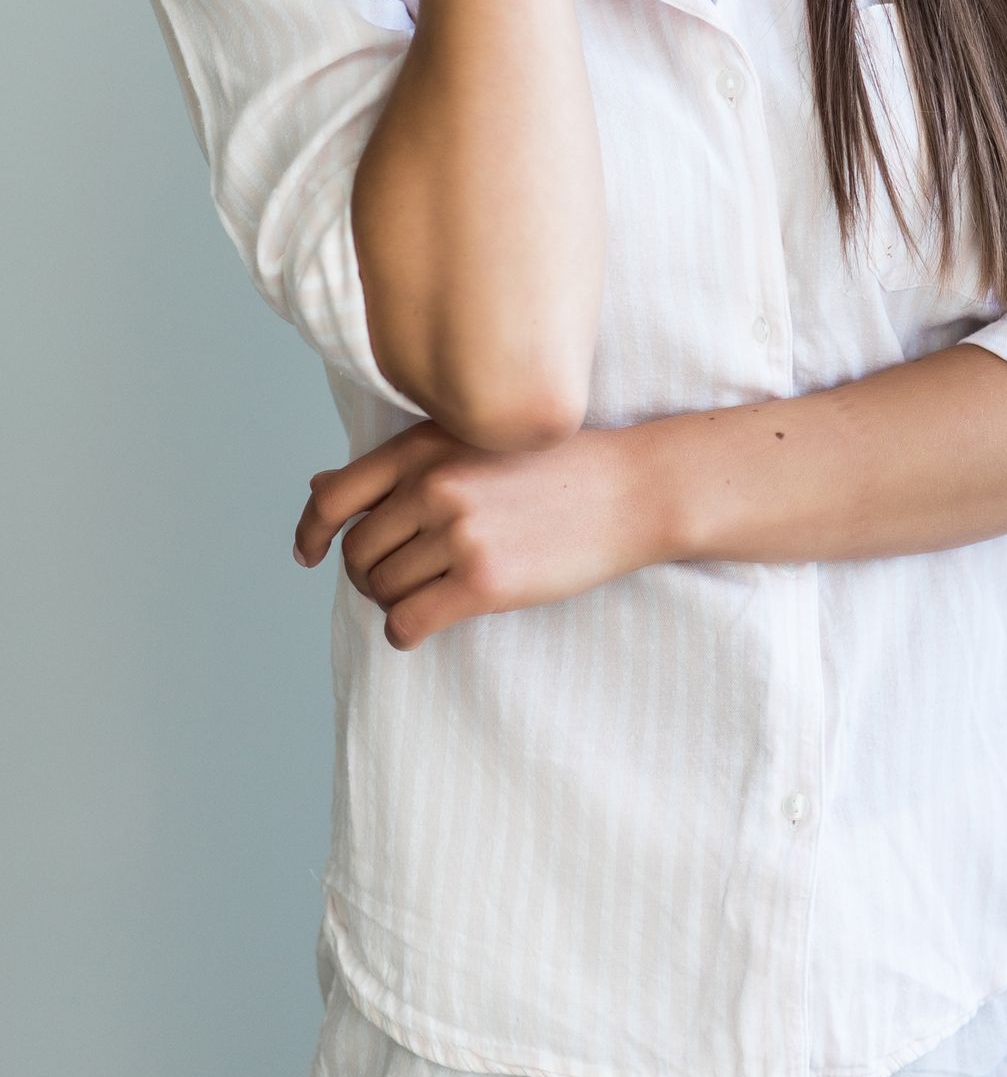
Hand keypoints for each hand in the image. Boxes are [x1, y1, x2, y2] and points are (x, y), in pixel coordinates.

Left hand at [293, 419, 669, 649]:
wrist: (629, 490)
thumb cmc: (554, 469)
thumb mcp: (471, 444)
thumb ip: (399, 465)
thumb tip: (317, 486)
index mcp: (424, 446)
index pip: (336, 495)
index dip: (312, 531)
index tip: (309, 554)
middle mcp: (434, 485)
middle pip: (358, 552)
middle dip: (367, 576)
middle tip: (396, 583)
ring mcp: (458, 533)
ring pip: (382, 589)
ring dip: (391, 604)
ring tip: (422, 599)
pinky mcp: (483, 581)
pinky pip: (408, 621)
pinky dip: (402, 633)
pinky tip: (420, 629)